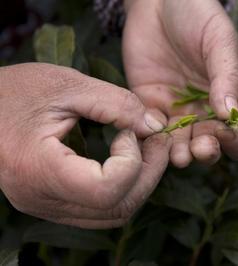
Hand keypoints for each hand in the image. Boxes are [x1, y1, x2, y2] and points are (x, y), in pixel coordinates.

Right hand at [0, 63, 170, 228]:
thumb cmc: (15, 90)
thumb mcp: (68, 85)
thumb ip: (117, 104)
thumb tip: (156, 126)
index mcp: (38, 169)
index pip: (105, 191)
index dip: (131, 161)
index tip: (128, 131)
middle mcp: (41, 199)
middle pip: (116, 208)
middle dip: (149, 172)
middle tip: (159, 139)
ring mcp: (46, 207)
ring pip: (112, 215)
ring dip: (140, 182)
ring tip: (148, 148)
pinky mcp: (52, 203)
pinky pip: (98, 210)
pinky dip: (123, 188)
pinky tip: (127, 160)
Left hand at [122, 0, 237, 167]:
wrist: (158, 3)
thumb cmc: (198, 17)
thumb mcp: (219, 42)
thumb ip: (227, 77)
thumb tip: (228, 114)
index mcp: (234, 101)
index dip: (236, 142)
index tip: (221, 128)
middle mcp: (207, 113)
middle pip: (212, 149)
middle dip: (205, 154)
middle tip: (196, 147)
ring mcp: (179, 113)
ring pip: (181, 148)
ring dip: (179, 155)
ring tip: (174, 152)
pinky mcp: (150, 108)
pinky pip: (151, 134)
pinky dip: (151, 140)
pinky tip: (148, 132)